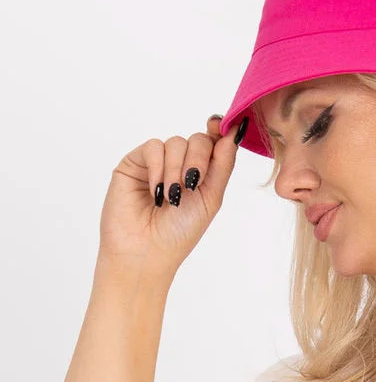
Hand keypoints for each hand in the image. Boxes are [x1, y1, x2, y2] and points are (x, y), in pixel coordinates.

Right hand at [97, 113, 245, 278]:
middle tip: (191, 184)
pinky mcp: (135, 163)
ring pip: (176, 143)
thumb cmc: (180, 233)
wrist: (146, 251)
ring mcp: (157, 163)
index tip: (221, 129)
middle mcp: (180, 166)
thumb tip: (235, 130)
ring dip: (177, 169)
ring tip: (172, 197)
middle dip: (198, 160)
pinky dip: (158, 167)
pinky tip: (157, 191)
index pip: (213, 144)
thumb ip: (223, 164)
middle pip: (198, 140)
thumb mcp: (211, 198)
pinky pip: (153, 147)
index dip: (219, 133)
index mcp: (201, 175)